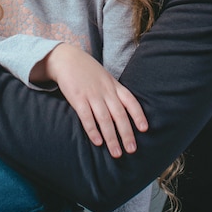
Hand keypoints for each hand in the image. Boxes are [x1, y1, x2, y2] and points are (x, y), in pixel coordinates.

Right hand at [35, 43, 147, 157]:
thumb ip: (114, 91)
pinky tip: (97, 142)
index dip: (138, 115)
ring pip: (104, 119)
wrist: (67, 58)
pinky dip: (93, 130)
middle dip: (126, 133)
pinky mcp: (77, 98)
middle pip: (119, 114)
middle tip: (132, 150)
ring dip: (111, 137)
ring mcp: (91, 94)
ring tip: (116, 153)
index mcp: (114, 85)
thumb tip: (126, 110)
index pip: (130, 101)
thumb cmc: (88, 70)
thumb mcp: (105, 77)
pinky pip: (86, 117)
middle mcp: (105, 91)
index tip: (144, 129)